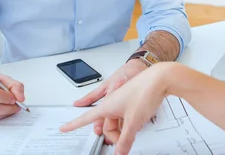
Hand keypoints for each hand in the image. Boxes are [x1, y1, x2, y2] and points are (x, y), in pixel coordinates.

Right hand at [61, 62, 175, 154]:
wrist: (161, 77)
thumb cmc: (145, 91)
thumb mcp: (134, 120)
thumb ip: (125, 139)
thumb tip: (118, 152)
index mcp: (107, 105)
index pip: (86, 118)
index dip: (73, 124)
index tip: (63, 128)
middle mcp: (112, 102)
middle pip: (106, 125)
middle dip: (113, 136)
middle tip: (123, 144)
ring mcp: (122, 101)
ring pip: (117, 121)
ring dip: (123, 130)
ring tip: (135, 131)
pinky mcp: (132, 100)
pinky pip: (126, 116)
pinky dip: (129, 123)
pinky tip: (138, 123)